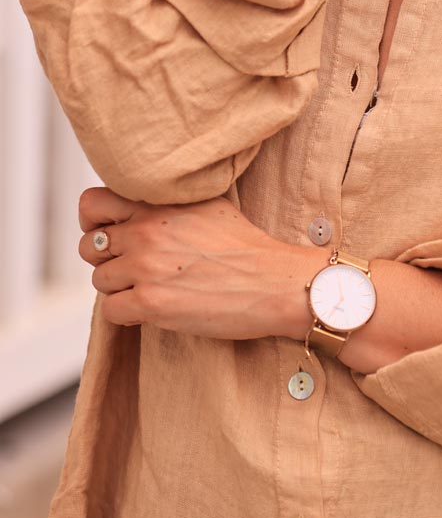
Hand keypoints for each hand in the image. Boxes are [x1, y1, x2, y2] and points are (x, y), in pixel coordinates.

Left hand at [78, 186, 300, 339]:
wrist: (275, 282)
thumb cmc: (248, 248)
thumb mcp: (207, 206)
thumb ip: (168, 205)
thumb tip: (139, 212)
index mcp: (157, 204)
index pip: (92, 203)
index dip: (94, 222)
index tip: (110, 235)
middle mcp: (146, 231)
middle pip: (89, 247)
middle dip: (106, 261)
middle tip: (132, 271)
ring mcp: (145, 267)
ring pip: (100, 281)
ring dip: (121, 290)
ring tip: (152, 291)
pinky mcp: (151, 302)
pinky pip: (111, 311)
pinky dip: (128, 314)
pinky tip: (154, 310)